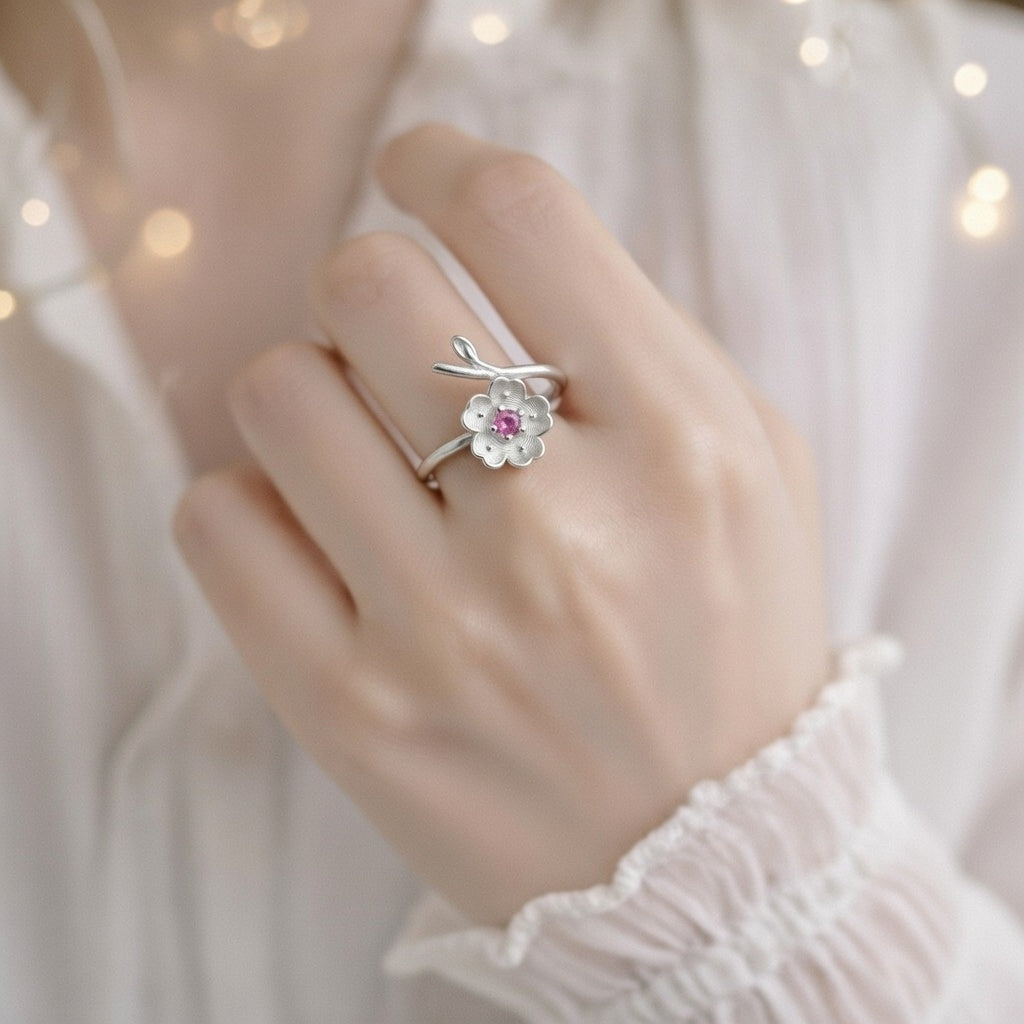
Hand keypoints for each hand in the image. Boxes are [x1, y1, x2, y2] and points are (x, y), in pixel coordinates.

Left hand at [174, 124, 829, 924]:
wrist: (703, 859)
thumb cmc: (728, 645)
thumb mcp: (750, 470)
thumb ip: (641, 338)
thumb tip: (486, 241)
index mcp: (681, 446)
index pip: (520, 217)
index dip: (448, 159)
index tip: (424, 170)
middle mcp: (560, 528)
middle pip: (370, 284)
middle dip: (372, 285)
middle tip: (401, 339)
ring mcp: (444, 626)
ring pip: (278, 391)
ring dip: (310, 388)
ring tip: (366, 446)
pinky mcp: (350, 709)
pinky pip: (218, 521)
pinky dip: (251, 498)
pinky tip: (318, 529)